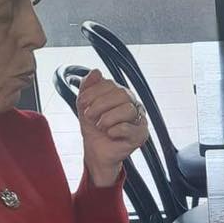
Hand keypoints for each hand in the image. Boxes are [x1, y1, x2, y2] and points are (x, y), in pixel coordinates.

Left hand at [77, 69, 147, 186]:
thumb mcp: (85, 105)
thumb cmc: (94, 128)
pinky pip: (128, 128)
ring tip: (100, 126)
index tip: (82, 103)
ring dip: (107, 118)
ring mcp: (139, 120)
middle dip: (100, 105)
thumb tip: (96, 71)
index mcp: (121, 95)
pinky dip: (114, 130)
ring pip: (128, 109)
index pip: (111, 84)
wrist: (96, 151)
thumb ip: (88, 87)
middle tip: (90, 116)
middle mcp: (133, 104)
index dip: (94, 92)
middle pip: (122, 94)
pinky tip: (109, 134)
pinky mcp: (140, 135)